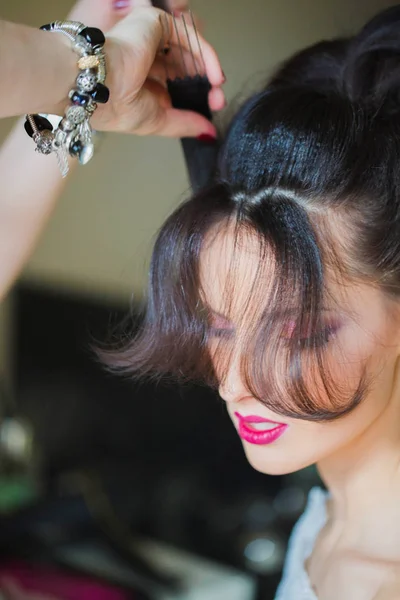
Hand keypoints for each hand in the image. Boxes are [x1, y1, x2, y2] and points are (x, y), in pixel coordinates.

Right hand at [91, 5, 224, 136]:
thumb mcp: (157, 121)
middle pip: (186, 66)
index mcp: (141, 79)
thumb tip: (208, 132)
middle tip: (217, 100)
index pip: (177, 83)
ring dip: (208, 71)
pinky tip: (214, 76)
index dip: (196, 95)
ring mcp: (150, 38)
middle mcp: (145, 56)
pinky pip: (190, 37)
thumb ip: (184, 123)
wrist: (96, 86)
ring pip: (190, 50)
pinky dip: (207, 56)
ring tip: (216, 90)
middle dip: (205, 85)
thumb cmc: (111, 105)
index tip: (212, 107)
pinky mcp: (156, 22)